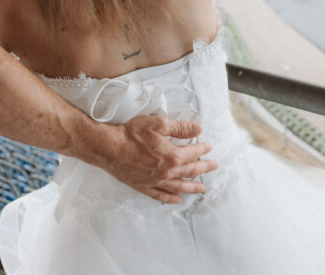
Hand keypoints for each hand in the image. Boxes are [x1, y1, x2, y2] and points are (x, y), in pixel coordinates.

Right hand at [93, 116, 219, 203]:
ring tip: (203, 188)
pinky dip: (171, 199)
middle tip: (214, 166)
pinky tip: (178, 200)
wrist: (110, 148)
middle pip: (190, 171)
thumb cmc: (132, 134)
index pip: (193, 152)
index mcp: (172, 156)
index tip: (209, 146)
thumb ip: (180, 128)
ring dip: (193, 187)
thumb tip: (198, 129)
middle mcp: (167, 172)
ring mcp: (155, 181)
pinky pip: (161, 196)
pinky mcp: (144, 186)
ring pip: (179, 187)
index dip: (203, 149)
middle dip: (204, 168)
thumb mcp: (159, 124)